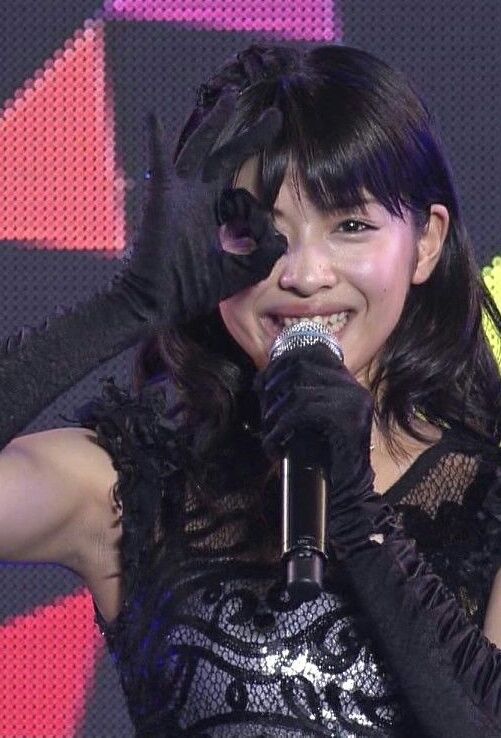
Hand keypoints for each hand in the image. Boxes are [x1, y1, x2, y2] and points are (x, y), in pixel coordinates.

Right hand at [117, 93, 287, 327]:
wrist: (157, 302)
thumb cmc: (192, 289)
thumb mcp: (239, 272)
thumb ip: (264, 255)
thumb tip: (282, 237)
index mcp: (214, 215)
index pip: (243, 194)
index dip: (258, 210)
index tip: (258, 237)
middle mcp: (198, 198)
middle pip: (225, 156)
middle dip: (250, 136)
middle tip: (275, 116)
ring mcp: (179, 194)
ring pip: (200, 148)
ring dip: (214, 122)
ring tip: (230, 97)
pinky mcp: (162, 197)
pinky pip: (159, 162)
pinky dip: (155, 139)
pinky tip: (152, 116)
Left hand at [253, 343, 385, 557]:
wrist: (345, 496)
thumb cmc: (322, 458)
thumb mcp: (307, 419)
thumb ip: (293, 395)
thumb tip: (260, 380)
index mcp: (347, 382)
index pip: (313, 350)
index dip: (281, 363)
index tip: (262, 384)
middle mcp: (354, 388)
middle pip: (302, 364)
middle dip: (274, 384)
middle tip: (264, 410)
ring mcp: (354, 403)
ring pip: (300, 390)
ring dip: (275, 413)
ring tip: (270, 433)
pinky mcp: (347, 421)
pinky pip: (304, 412)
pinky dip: (281, 428)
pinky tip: (275, 445)